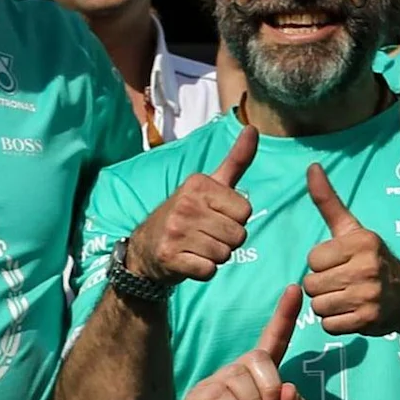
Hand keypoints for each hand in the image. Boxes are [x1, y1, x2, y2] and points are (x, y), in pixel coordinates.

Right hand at [127, 123, 259, 284]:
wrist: (145, 247)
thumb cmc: (186, 214)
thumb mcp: (209, 184)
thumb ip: (236, 161)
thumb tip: (253, 128)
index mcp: (198, 184)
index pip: (246, 211)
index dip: (236, 219)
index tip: (215, 215)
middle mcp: (185, 204)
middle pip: (239, 235)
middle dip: (227, 240)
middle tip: (205, 234)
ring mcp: (175, 231)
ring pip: (226, 254)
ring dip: (216, 256)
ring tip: (196, 246)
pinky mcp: (170, 257)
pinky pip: (210, 271)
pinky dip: (203, 271)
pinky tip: (189, 260)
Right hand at [167, 285, 307, 399]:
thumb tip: (289, 387)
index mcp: (262, 380)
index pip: (274, 342)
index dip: (284, 317)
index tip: (296, 289)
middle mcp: (239, 373)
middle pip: (265, 363)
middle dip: (272, 397)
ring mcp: (218, 382)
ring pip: (248, 383)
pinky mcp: (201, 395)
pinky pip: (227, 397)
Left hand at [300, 164, 399, 336]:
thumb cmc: (373, 260)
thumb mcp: (352, 229)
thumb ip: (328, 201)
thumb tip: (311, 166)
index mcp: (361, 242)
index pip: (313, 259)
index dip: (321, 265)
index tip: (340, 265)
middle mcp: (367, 267)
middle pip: (312, 284)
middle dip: (322, 288)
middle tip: (343, 285)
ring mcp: (369, 295)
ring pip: (319, 306)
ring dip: (327, 307)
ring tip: (347, 300)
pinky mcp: (369, 319)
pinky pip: (330, 325)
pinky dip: (336, 323)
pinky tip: (352, 314)